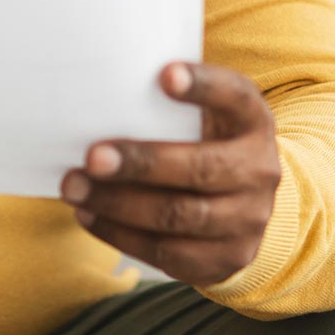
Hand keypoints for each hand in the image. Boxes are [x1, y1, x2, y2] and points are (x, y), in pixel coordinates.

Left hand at [60, 61, 281, 285]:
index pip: (236, 97)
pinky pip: (166, 252)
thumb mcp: (207, 117)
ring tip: (74, 188)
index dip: (204, 86)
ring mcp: (248, 220)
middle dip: (142, 163)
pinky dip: (119, 234)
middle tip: (93, 157)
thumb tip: (96, 94)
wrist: (246, 206)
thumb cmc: (206, 144)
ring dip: (118, 204)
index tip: (165, 74)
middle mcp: (260, 171)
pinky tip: (88, 215)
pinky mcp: (226, 259)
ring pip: (178, 216)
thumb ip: (169, 106)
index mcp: (253, 122)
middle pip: (201, 169)